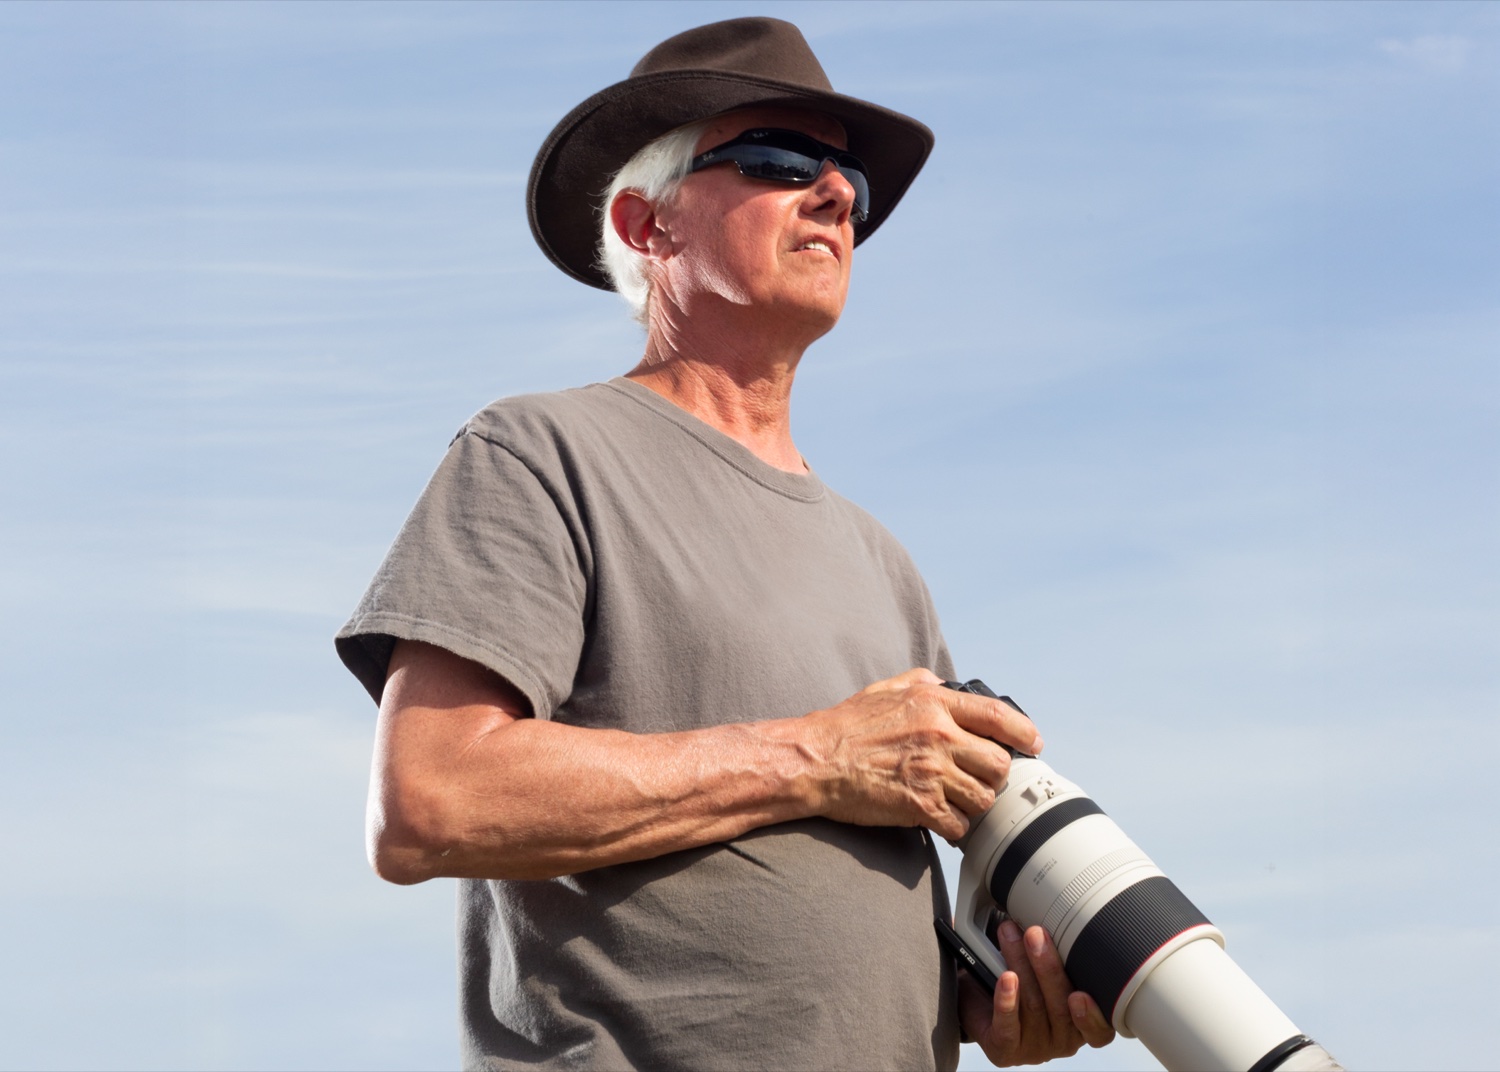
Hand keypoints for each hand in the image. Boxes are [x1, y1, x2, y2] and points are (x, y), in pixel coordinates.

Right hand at [807, 668, 1042, 839]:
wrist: (814, 761)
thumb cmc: (846, 726)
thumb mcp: (886, 689)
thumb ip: (922, 684)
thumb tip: (947, 686)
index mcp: (934, 703)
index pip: (998, 716)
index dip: (1023, 732)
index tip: (1033, 744)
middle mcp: (939, 735)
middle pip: (999, 764)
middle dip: (993, 776)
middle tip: (978, 779)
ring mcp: (931, 772)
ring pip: (983, 798)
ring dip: (973, 804)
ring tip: (955, 801)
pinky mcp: (919, 806)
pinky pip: (959, 826)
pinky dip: (953, 828)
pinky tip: (938, 820)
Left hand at [959, 921, 1114, 1065]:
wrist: (978, 1001)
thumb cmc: (1019, 984)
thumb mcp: (1045, 970)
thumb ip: (1060, 954)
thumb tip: (1056, 909)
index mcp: (1081, 1024)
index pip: (1100, 1030)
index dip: (1094, 1015)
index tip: (1082, 993)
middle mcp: (1062, 1039)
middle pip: (1059, 1007)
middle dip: (1047, 966)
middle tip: (1035, 933)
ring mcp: (1034, 1048)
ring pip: (1032, 1006)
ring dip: (1020, 965)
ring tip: (1010, 935)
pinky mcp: (1005, 1050)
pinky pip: (1007, 1026)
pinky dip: (1006, 1000)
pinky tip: (1005, 979)